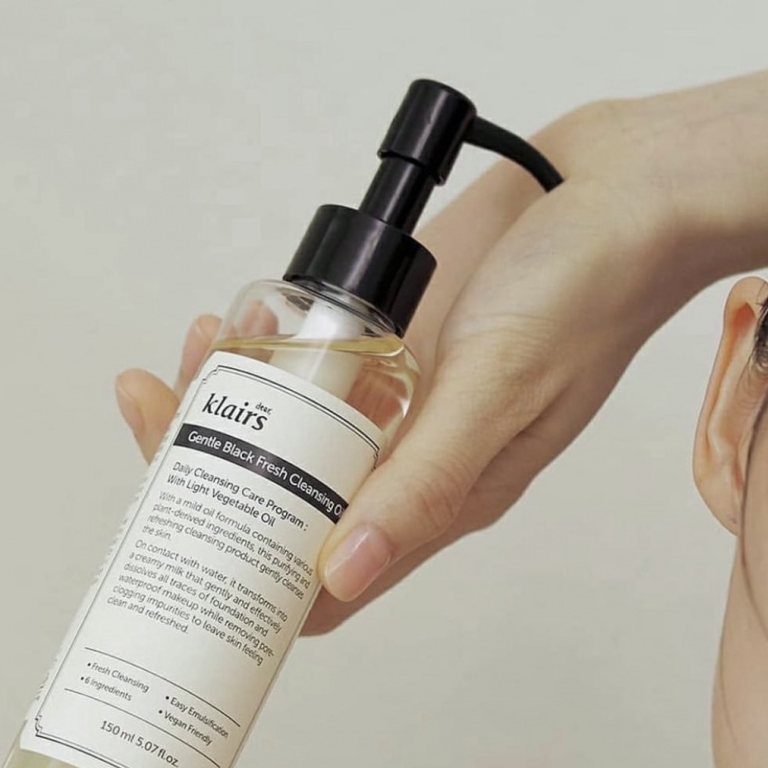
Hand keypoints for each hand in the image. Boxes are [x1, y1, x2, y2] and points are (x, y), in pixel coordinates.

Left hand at [115, 71, 767, 633]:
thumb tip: (339, 576)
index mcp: (435, 499)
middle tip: (153, 408)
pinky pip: (300, 365)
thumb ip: (421, 486)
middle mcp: (402, 460)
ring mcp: (388, 399)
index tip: (174, 540)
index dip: (242, 579)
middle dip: (201, 464)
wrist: (613, 189)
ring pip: (281, 431)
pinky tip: (232, 324)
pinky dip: (255, 351)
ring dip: (220, 403)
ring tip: (193, 350)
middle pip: (279, 498)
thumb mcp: (496, 393)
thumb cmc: (581, 294)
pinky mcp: (381, 340)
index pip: (320, 579)